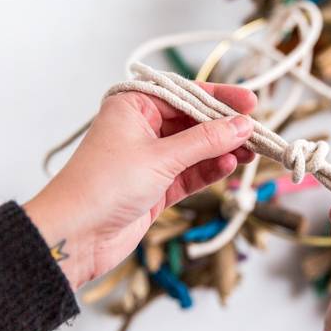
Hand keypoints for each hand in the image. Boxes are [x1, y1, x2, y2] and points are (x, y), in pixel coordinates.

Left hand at [24, 84, 256, 289]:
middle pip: (194, 122)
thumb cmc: (102, 186)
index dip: (219, 98)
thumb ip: (205, 141)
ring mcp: (149, 159)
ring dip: (222, 150)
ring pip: (196, 149)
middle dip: (225, 128)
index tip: (250, 103)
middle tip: (256, 132)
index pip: (185, 94)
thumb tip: (242, 125)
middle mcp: (141, 128)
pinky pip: (190, 173)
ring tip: (250, 151)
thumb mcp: (161, 157)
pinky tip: (229, 166)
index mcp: (133, 106)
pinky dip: (210, 170)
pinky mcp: (156, 187)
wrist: (74, 236)